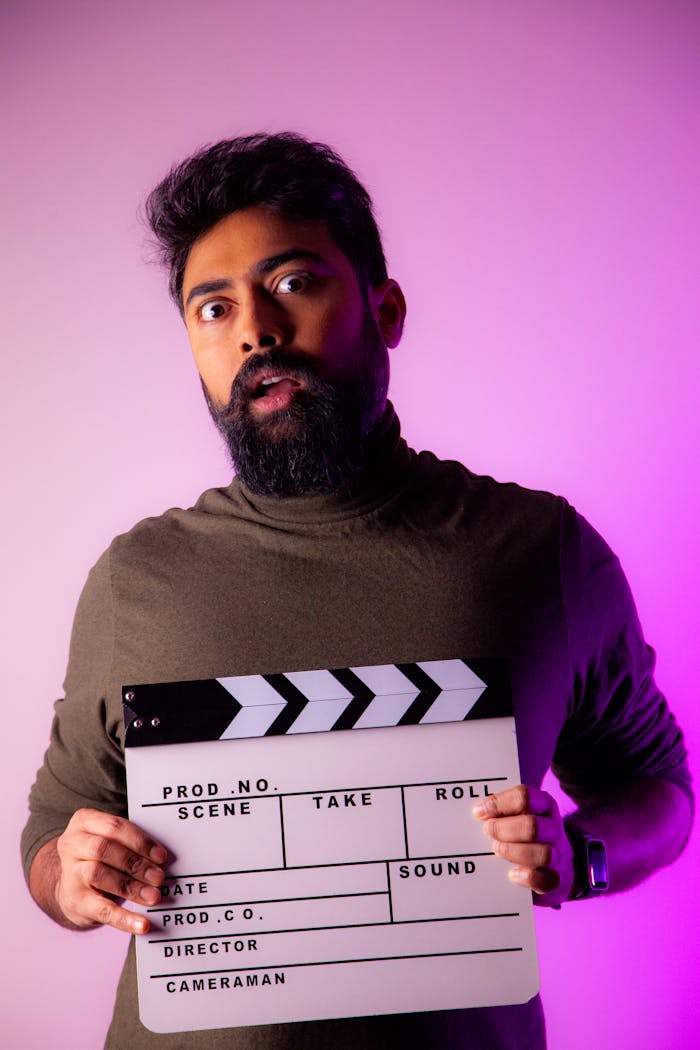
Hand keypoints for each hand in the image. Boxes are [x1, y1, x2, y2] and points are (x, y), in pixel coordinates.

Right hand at [53, 808, 168, 933]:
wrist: (74, 886)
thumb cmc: (104, 857)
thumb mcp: (113, 843)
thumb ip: (133, 844)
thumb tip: (164, 860)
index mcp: (85, 822)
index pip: (114, 827)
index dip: (140, 841)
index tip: (162, 856)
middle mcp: (72, 843)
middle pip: (104, 849)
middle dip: (135, 863)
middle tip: (159, 877)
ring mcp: (69, 872)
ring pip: (99, 874)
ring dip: (131, 887)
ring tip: (153, 896)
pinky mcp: (73, 900)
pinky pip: (100, 910)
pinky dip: (124, 918)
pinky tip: (142, 924)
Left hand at [473, 785, 573, 906]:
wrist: (558, 860)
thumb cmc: (528, 832)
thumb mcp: (520, 814)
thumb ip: (502, 810)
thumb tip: (478, 812)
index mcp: (544, 805)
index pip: (525, 797)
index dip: (499, 803)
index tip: (479, 812)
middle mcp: (554, 828)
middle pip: (533, 826)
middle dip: (504, 829)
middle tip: (487, 831)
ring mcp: (559, 854)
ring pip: (543, 854)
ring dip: (514, 852)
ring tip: (497, 850)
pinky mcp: (559, 879)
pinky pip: (547, 880)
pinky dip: (528, 877)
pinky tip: (512, 874)